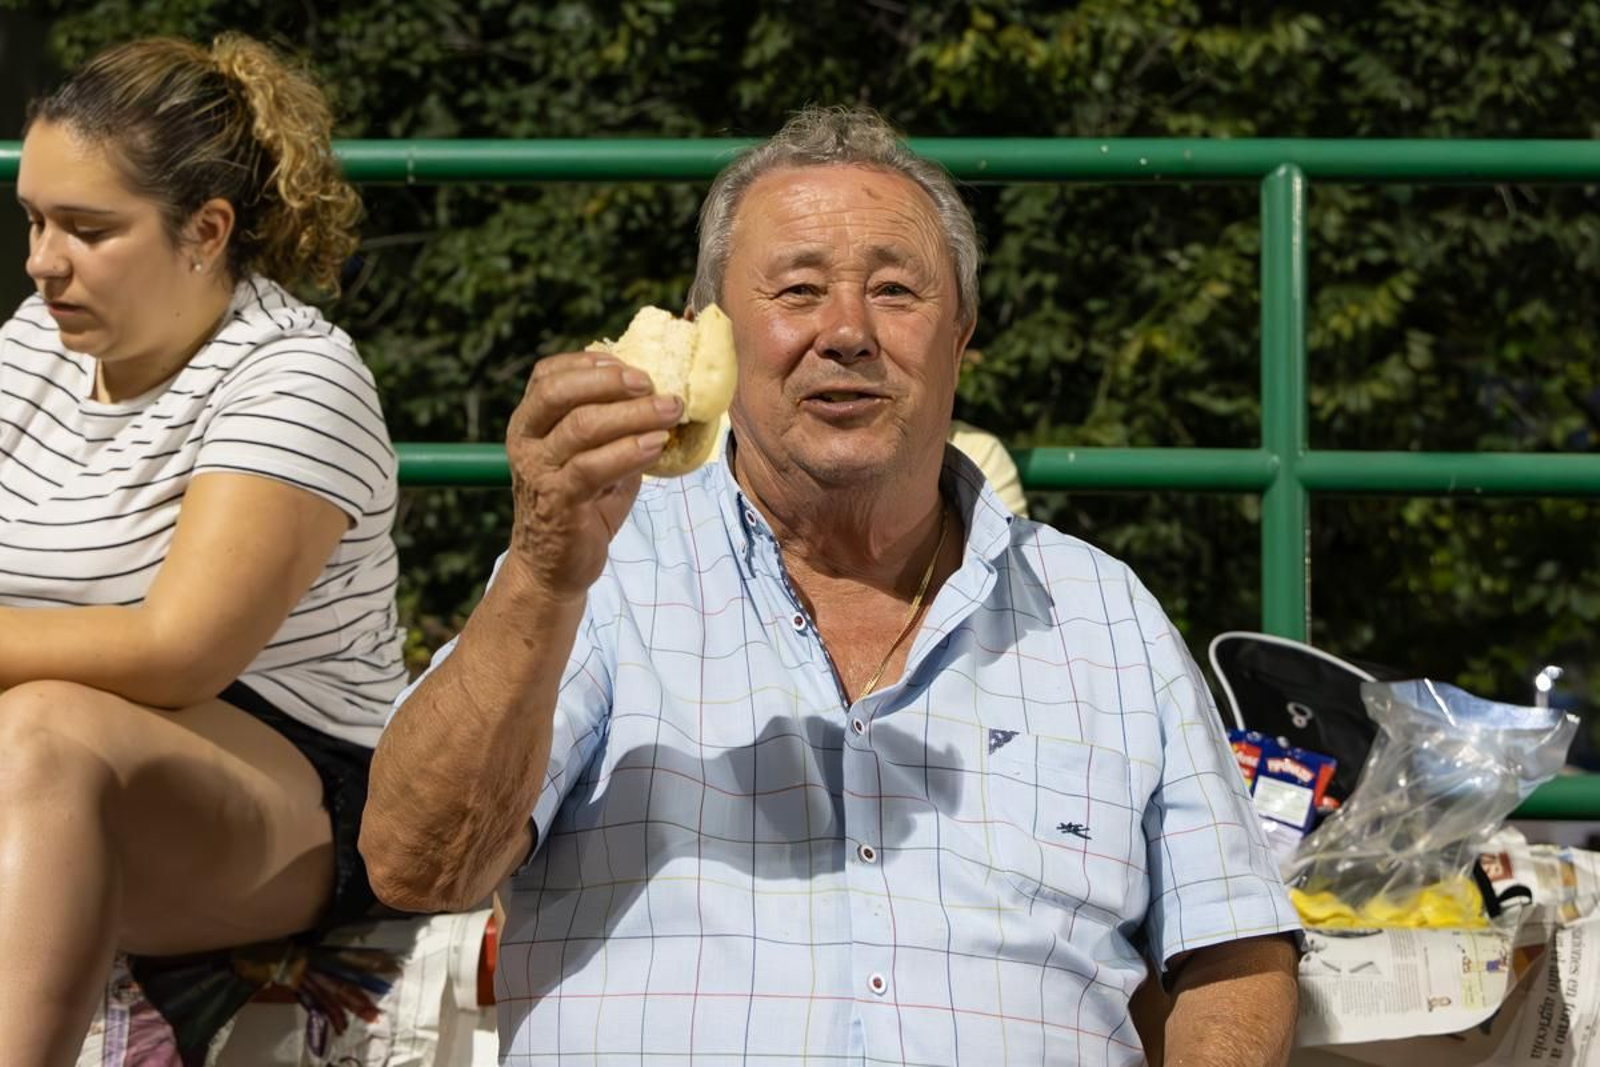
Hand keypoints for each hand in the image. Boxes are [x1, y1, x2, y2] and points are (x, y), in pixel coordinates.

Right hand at [502, 351, 680, 601]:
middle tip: (652, 382)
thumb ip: (612, 427)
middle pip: (559, 392)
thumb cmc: (580, 505)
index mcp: (530, 423)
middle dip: (609, 380)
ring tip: (670, 410)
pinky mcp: (557, 500)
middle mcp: (526, 441)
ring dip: (632, 414)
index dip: (588, 362)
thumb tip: (659, 396)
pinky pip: (593, 466)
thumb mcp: (591, 457)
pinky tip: (657, 443)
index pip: (548, 375)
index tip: (629, 363)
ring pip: (581, 426)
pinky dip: (629, 450)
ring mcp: (539, 471)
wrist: (553, 567)